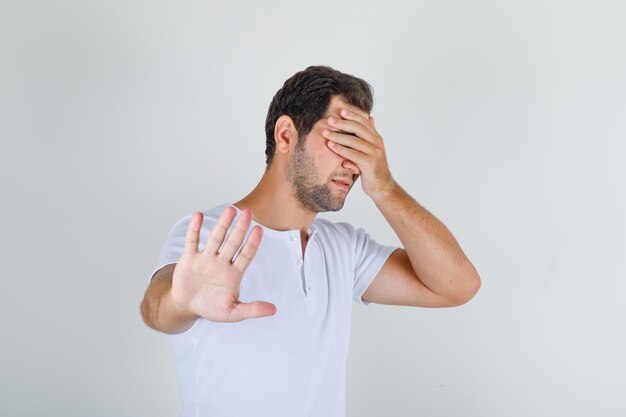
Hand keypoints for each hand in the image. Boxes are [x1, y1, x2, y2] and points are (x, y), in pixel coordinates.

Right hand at [170, 207, 275, 321]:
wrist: (187, 306)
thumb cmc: (212, 308)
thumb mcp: (233, 313)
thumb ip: (252, 310)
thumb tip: (274, 310)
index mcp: (234, 274)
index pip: (246, 255)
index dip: (252, 243)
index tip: (259, 230)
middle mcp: (222, 263)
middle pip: (233, 243)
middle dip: (240, 228)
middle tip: (248, 212)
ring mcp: (206, 259)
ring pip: (216, 239)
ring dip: (222, 225)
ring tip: (230, 210)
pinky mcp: (190, 259)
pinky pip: (193, 241)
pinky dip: (194, 229)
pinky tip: (198, 216)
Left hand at [322, 109, 395, 198]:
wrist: (382, 186)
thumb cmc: (373, 168)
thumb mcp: (372, 150)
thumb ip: (369, 136)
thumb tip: (370, 118)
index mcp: (377, 138)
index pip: (364, 122)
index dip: (353, 115)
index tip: (341, 111)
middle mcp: (377, 143)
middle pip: (358, 128)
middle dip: (342, 123)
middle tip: (329, 120)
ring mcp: (374, 153)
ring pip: (353, 141)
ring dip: (337, 136)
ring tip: (325, 132)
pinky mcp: (369, 163)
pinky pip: (352, 153)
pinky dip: (340, 149)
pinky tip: (330, 145)